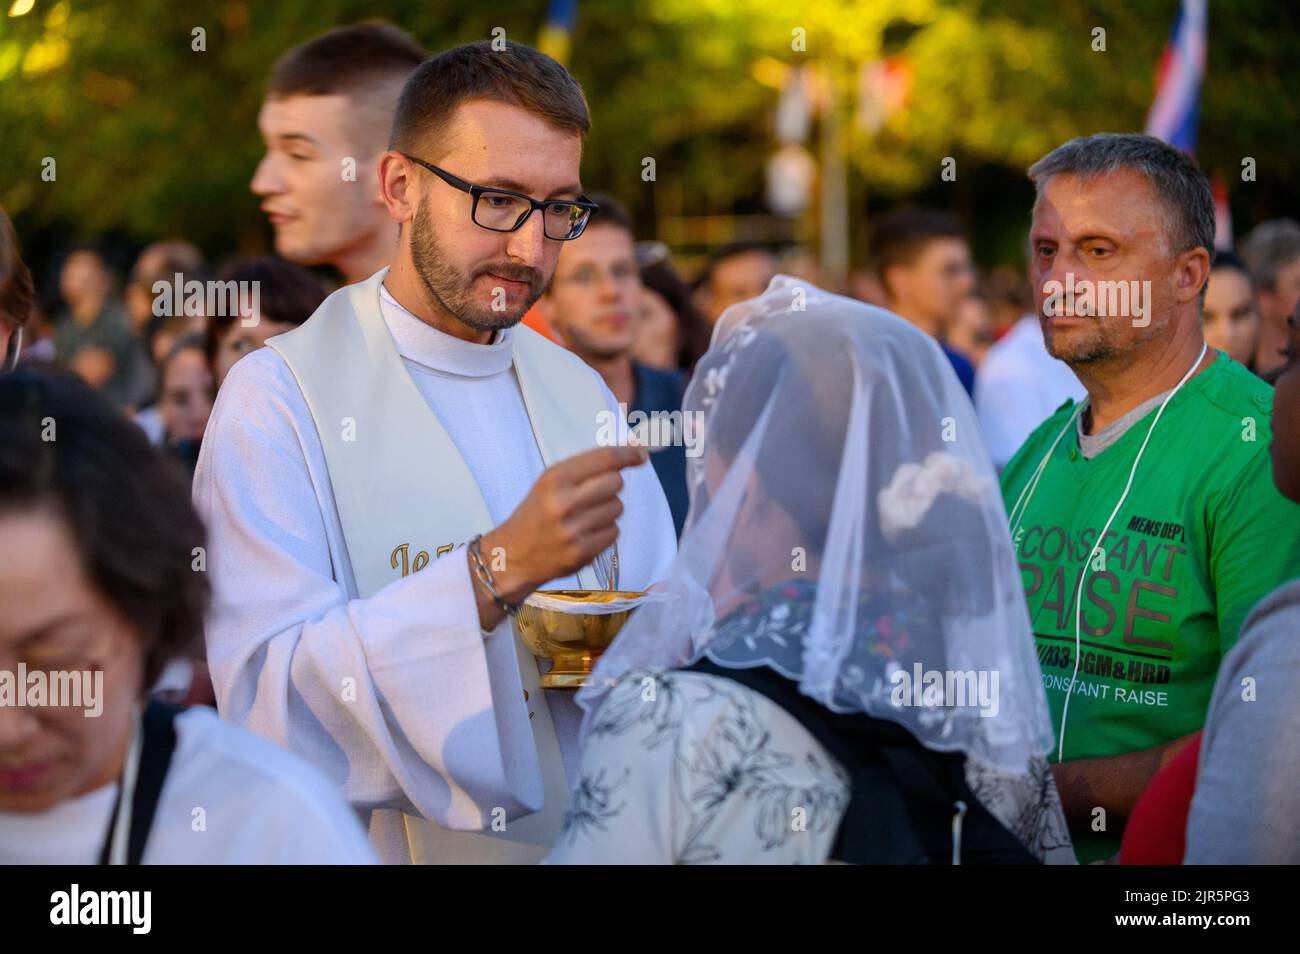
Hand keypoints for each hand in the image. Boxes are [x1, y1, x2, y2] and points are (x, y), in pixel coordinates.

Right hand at [470, 445, 648, 629]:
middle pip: (616, 482)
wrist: (512, 555)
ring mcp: (574, 529)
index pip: (604, 459)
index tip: (641, 454)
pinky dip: (605, 532)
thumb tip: (629, 456)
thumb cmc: (535, 514)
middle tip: (594, 495)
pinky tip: (585, 534)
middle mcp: (564, 502)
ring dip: (607, 511)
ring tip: (584, 518)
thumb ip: (584, 470)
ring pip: (617, 508)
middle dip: (611, 486)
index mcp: (555, 479)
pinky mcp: (582, 552)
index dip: (628, 454)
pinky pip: (614, 532)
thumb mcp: (549, 484)